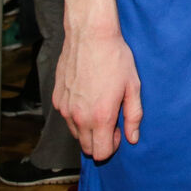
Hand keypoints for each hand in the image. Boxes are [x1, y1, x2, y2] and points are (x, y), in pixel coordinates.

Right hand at [54, 26, 142, 159]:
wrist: (90, 36)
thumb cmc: (115, 58)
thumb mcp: (133, 86)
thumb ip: (133, 116)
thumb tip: (132, 138)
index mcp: (100, 117)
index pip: (100, 153)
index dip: (111, 146)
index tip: (118, 130)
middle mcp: (79, 117)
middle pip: (86, 147)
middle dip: (100, 140)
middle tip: (112, 118)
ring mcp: (65, 109)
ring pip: (75, 133)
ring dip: (88, 127)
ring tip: (101, 104)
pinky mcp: (57, 99)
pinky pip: (67, 117)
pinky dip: (77, 114)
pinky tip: (88, 95)